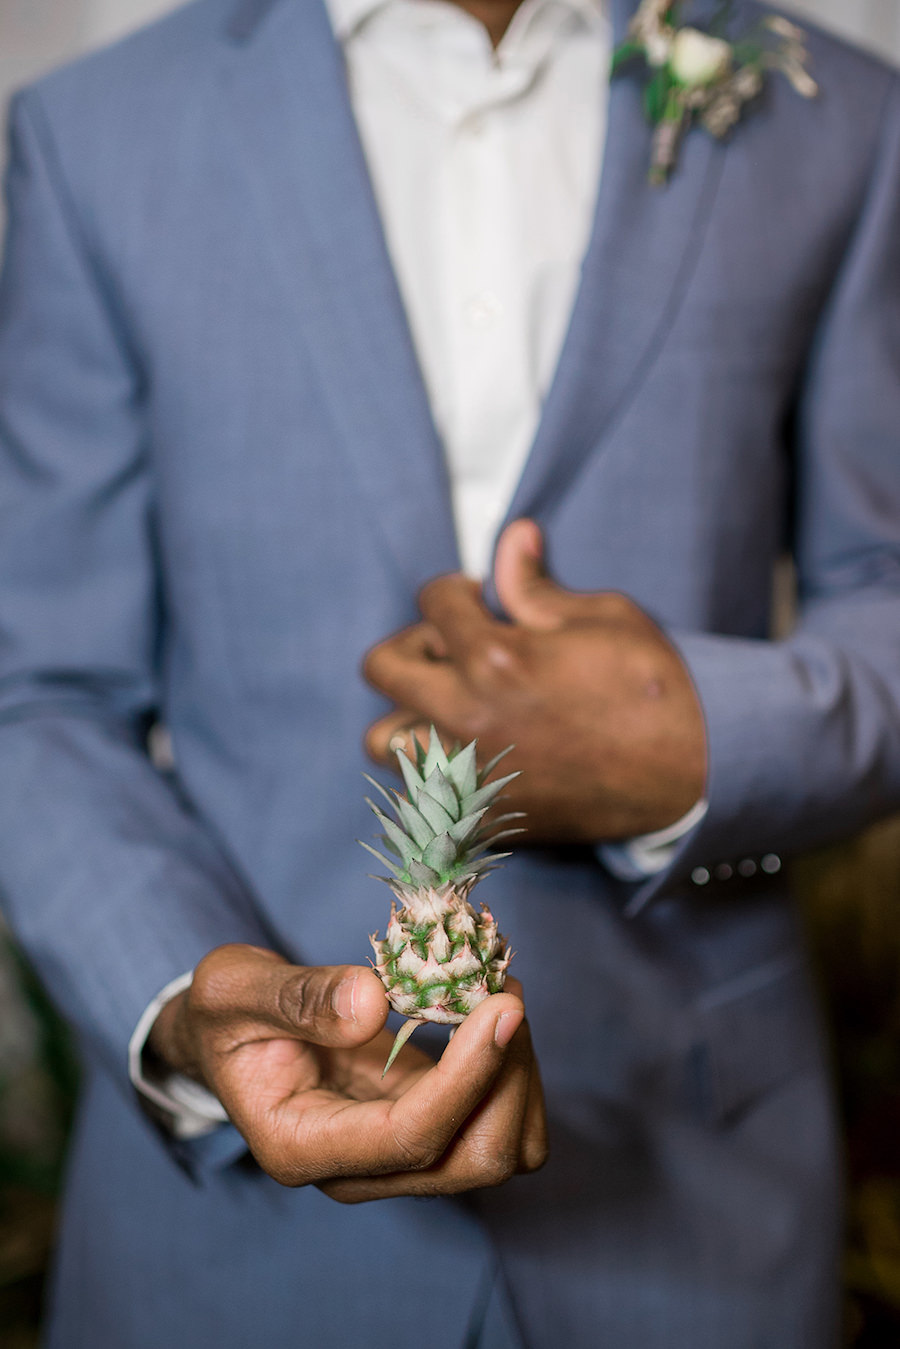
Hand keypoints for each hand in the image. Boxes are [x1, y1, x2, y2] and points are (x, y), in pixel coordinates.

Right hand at [148, 944, 546, 1200]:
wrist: (230, 1038)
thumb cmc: (227, 1014)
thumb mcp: (236, 989)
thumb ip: (299, 998)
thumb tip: (372, 1005)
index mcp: (304, 1148)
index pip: (411, 1139)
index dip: (467, 1077)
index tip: (499, 1007)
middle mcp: (360, 1169)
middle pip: (474, 1160)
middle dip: (507, 1078)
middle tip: (504, 990)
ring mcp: (399, 1154)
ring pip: (502, 1147)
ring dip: (520, 1075)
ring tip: (501, 993)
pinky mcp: (427, 1124)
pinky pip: (496, 1116)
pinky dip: (512, 1067)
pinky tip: (491, 1009)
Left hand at [364, 519, 706, 841]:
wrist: (692, 774)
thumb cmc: (653, 689)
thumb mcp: (601, 618)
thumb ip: (536, 585)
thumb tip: (513, 536)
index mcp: (494, 659)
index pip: (433, 601)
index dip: (457, 591)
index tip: (479, 601)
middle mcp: (466, 717)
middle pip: (384, 667)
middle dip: (417, 644)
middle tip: (456, 648)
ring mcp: (469, 773)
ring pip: (383, 738)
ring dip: (408, 712)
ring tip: (450, 704)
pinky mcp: (482, 816)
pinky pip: (418, 793)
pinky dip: (430, 770)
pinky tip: (468, 753)